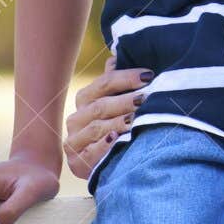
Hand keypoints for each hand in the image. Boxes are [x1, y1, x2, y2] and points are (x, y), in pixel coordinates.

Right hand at [64, 54, 150, 178]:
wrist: (109, 166)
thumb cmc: (118, 128)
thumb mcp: (119, 104)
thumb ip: (117, 83)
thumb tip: (117, 56)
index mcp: (85, 99)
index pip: (104, 83)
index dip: (126, 78)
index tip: (149, 75)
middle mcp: (76, 119)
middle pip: (101, 106)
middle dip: (126, 101)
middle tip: (147, 98)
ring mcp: (74, 141)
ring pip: (97, 128)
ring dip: (118, 122)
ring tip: (136, 119)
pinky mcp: (77, 163)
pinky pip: (90, 153)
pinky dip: (104, 146)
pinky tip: (116, 139)